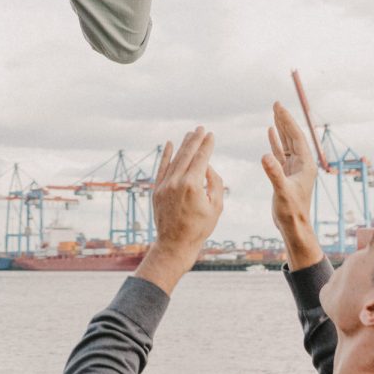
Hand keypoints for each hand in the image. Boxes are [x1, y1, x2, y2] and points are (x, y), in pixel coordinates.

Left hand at [137, 128, 224, 293]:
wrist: (175, 244)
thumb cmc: (200, 227)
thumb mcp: (216, 206)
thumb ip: (215, 182)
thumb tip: (207, 166)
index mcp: (193, 185)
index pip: (202, 158)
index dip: (207, 145)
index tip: (211, 135)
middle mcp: (176, 182)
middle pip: (187, 154)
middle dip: (195, 140)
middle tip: (201, 128)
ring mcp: (164, 185)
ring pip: (174, 159)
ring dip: (183, 145)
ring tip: (190, 134)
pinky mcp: (156, 190)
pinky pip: (161, 168)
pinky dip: (165, 155)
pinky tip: (169, 144)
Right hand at [262, 102, 322, 270]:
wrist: (294, 227)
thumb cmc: (291, 212)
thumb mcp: (282, 192)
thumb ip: (274, 173)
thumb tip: (264, 156)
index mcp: (305, 164)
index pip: (296, 137)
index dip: (287, 121)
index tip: (278, 107)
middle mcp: (302, 164)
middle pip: (293, 136)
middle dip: (285, 120)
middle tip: (276, 104)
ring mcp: (294, 168)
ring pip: (287, 143)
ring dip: (281, 128)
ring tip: (274, 113)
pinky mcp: (286, 174)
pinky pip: (281, 153)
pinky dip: (276, 141)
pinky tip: (271, 132)